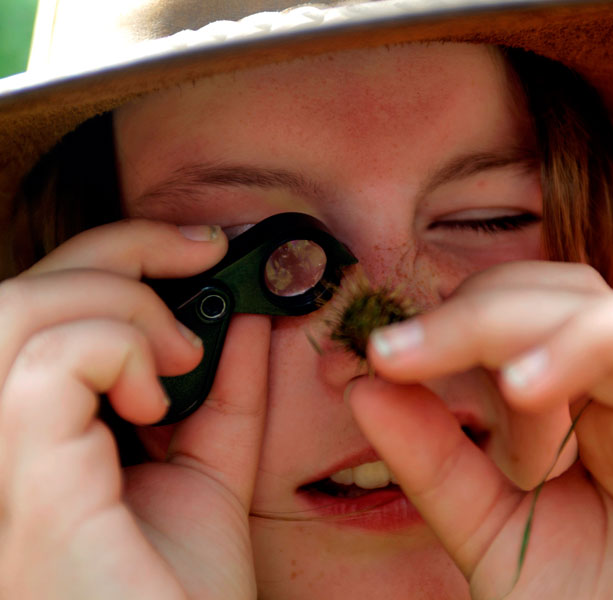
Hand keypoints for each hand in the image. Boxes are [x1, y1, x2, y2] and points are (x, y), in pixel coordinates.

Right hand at [0, 220, 268, 598]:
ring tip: (183, 362)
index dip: (112, 255)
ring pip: (19, 313)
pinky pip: (46, 366)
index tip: (200, 247)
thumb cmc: (185, 591)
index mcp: (27, 439)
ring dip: (124, 309)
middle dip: (121, 251)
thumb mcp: (209, 470)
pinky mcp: (23, 486)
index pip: (34, 309)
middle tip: (203, 262)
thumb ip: (224, 394)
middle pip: (17, 293)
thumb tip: (244, 315)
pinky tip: (160, 405)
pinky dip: (119, 352)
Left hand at [347, 260, 612, 599]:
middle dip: (502, 313)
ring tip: (522, 390)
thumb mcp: (491, 531)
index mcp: (604, 402)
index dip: (469, 309)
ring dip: (598, 336)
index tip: (385, 350)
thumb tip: (364, 383)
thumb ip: (435, 461)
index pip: (551, 303)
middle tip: (412, 354)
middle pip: (604, 300)